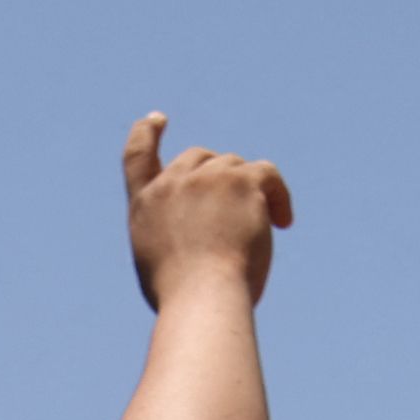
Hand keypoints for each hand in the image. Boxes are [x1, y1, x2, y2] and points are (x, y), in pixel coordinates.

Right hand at [122, 113, 289, 307]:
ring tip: (265, 229)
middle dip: (220, 176)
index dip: (146, 132)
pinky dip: (278, 196)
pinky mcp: (240, 180)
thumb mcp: (159, 266)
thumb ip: (171, 238)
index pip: (137, 156)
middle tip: (241, 207)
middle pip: (200, 157)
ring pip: (236, 166)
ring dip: (250, 192)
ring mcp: (206, 178)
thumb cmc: (184, 300)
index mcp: (144, 206)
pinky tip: (282, 222)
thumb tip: (198, 242)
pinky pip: (266, 173)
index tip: (157, 118)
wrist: (202, 299)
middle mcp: (172, 184)